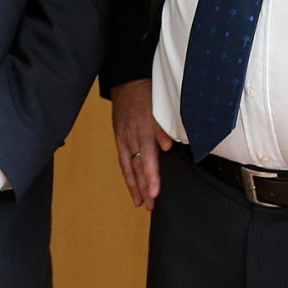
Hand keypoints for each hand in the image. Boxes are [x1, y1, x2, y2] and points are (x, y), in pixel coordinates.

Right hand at [110, 79, 172, 209]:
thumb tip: (167, 147)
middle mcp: (131, 137)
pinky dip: (128, 175)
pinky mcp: (119, 138)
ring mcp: (123, 139)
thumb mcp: (159, 107)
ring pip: (128, 167)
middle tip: (150, 206)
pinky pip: (123, 160)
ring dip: (134, 186)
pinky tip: (132, 186)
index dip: (151, 177)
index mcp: (143, 130)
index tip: (154, 192)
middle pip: (137, 167)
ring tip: (140, 203)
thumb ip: (162, 128)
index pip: (147, 159)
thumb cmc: (147, 94)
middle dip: (143, 188)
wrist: (126, 82)